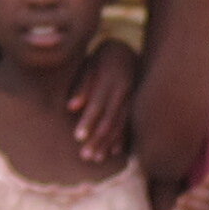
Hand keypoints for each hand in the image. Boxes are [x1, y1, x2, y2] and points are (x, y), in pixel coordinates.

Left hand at [68, 43, 138, 164]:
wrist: (126, 51)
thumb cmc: (101, 59)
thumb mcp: (90, 65)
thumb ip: (81, 85)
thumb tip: (70, 107)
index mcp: (111, 79)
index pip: (98, 104)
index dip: (88, 121)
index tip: (78, 137)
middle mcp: (124, 90)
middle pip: (110, 119)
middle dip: (98, 139)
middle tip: (85, 156)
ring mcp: (134, 98)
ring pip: (121, 125)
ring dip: (109, 143)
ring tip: (97, 158)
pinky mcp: (137, 105)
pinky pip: (131, 125)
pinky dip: (123, 139)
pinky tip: (115, 152)